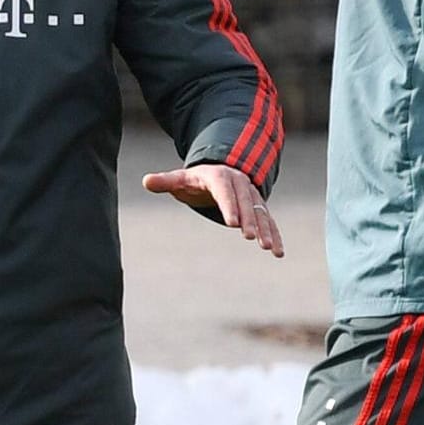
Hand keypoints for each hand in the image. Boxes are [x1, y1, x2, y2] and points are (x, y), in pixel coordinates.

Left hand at [141, 163, 283, 257]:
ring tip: (268, 249)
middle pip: (246, 202)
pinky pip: (269, 221)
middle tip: (251, 238)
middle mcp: (239, 183)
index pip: (224, 190)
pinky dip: (275, 235)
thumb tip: (146, 181)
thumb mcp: (180, 179)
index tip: (233, 223)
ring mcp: (251, 196)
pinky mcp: (259, 208)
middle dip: (249, 220)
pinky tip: (278, 253)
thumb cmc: (195, 180)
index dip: (229, 205)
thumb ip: (165, 181)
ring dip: (266, 230)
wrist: (218, 171)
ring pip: (260, 212)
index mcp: (219, 176)